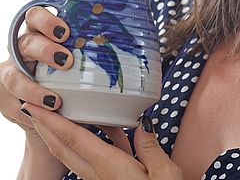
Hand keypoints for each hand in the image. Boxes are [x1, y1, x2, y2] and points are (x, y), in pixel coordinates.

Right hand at [0, 0, 71, 141]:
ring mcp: (13, 73)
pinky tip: (49, 108)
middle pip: (26, 42)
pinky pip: (14, 102)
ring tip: (56, 98)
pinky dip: (31, 106)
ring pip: (15, 76)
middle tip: (66, 61)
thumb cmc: (66, 56)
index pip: (34, 15)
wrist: (55, 95)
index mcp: (38, 28)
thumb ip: (73, 9)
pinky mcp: (9, 98)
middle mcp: (22, 48)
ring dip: (34, 87)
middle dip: (45, 50)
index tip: (66, 32)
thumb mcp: (74, 35)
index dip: (47, 21)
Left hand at [20, 103, 183, 179]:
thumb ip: (150, 147)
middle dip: (46, 126)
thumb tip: (143, 123)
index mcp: (110, 167)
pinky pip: (93, 158)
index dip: (52, 121)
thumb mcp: (164, 173)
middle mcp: (98, 175)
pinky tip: (108, 128)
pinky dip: (92, 140)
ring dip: (62, 133)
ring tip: (61, 114)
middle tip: (34, 107)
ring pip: (74, 154)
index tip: (34, 107)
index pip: (73, 138)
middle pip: (63, 147)